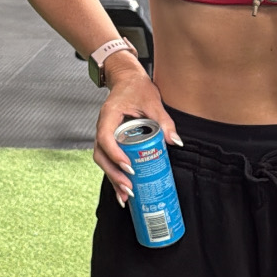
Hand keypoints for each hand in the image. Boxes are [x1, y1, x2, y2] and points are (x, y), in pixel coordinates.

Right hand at [93, 53, 182, 205]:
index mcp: (109, 116)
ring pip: (103, 161)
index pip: (105, 138)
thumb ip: (163, 121)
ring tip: (125, 196)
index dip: (115, 154)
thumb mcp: (153, 101)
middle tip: (129, 188)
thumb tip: (175, 142)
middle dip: (114, 174)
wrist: (127, 80)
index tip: (129, 166)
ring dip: (113, 179)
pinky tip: (123, 191)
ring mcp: (105, 135)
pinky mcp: (111, 141)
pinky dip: (115, 176)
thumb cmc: (137, 88)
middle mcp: (102, 127)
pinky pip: (109, 160)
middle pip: (101, 155)